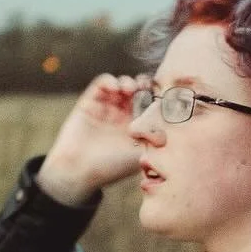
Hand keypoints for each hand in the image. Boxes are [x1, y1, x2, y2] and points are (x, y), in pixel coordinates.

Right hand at [40, 72, 152, 199]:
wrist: (78, 171)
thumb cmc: (110, 167)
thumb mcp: (139, 154)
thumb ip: (155, 140)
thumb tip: (172, 126)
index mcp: (138, 127)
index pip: (151, 104)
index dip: (158, 96)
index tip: (163, 94)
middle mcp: (123, 115)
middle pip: (138, 91)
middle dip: (144, 86)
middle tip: (147, 87)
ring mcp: (106, 108)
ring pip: (122, 85)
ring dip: (128, 82)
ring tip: (130, 89)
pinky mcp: (90, 102)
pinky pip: (102, 84)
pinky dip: (110, 81)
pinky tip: (115, 87)